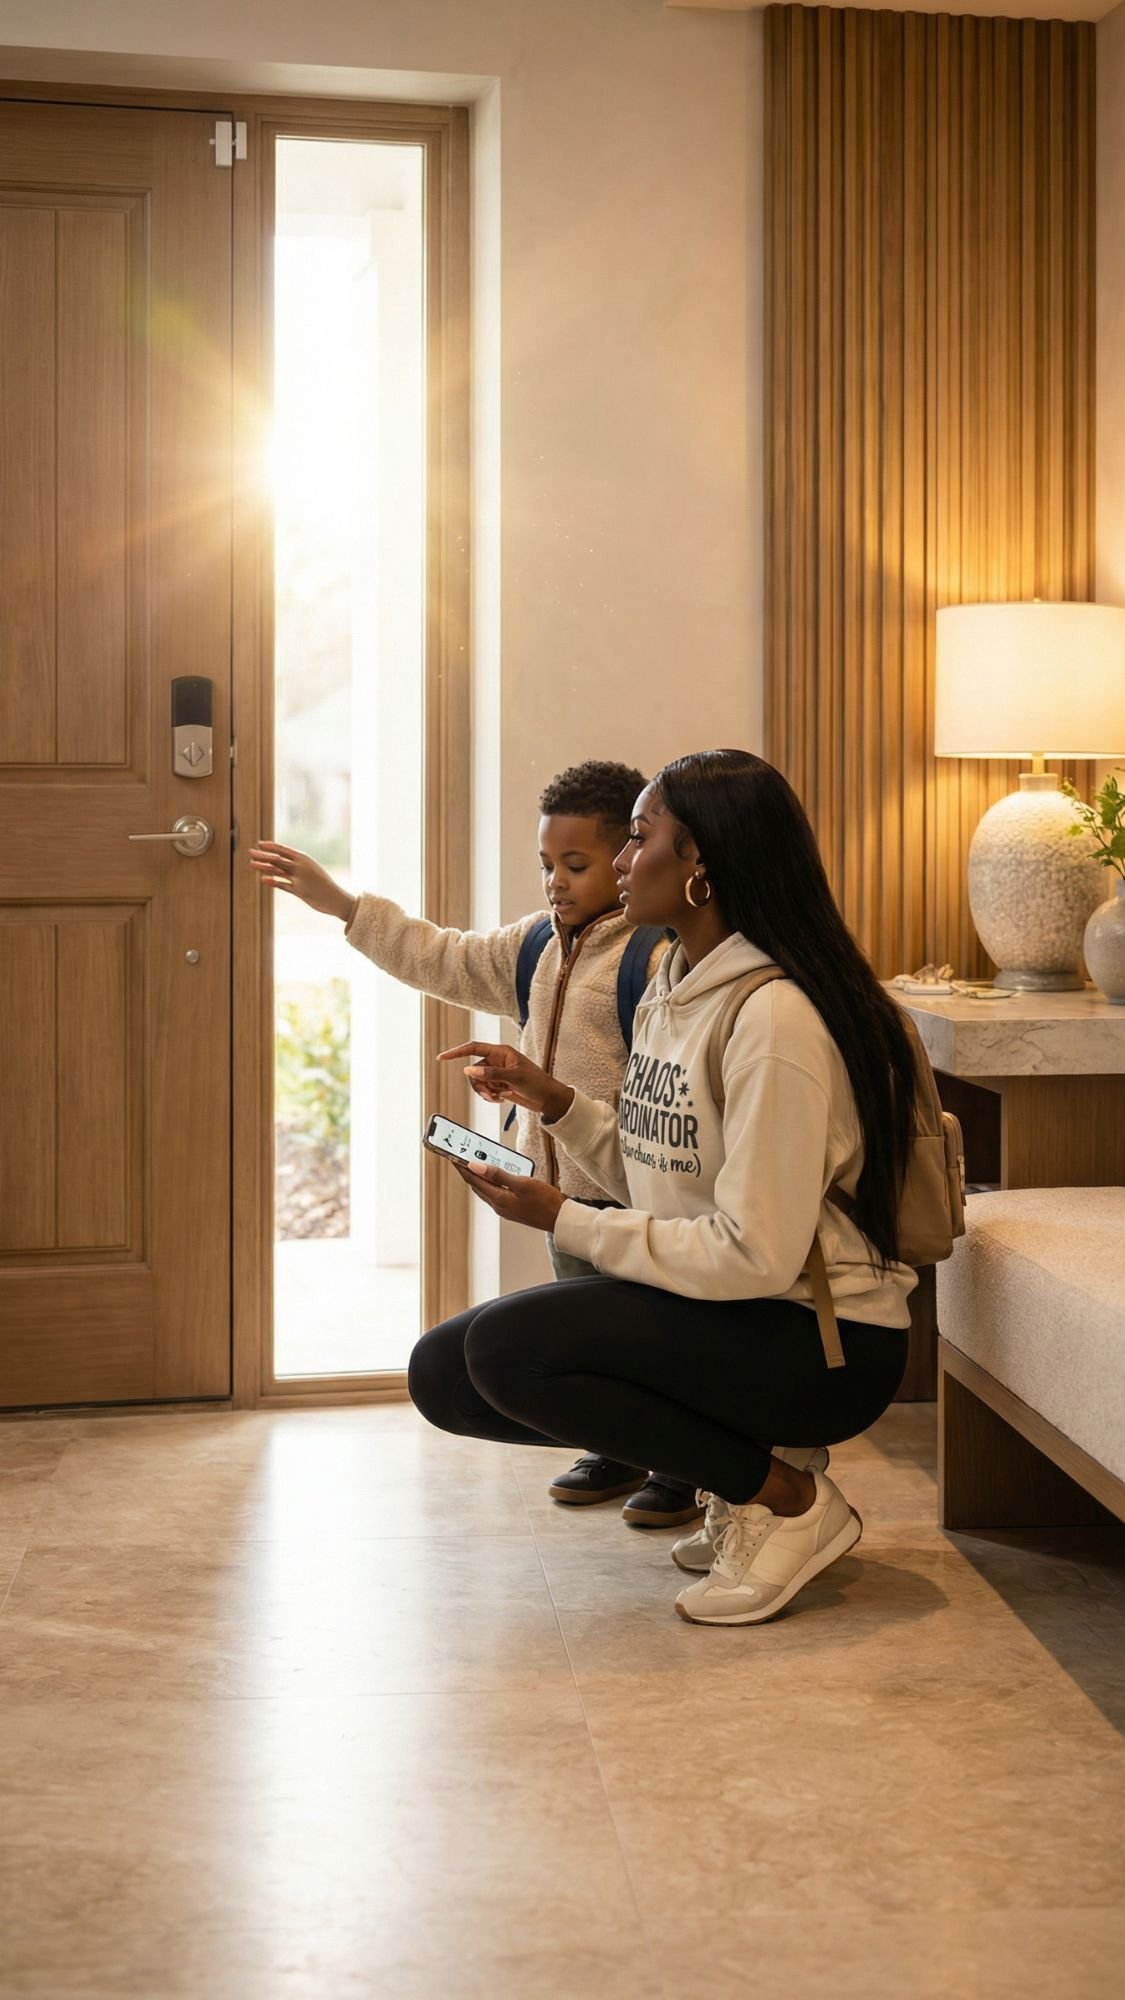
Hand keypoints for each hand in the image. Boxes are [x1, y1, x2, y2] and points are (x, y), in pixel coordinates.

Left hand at [248, 841, 354, 922]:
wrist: (336, 897)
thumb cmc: (322, 883)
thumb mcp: (311, 870)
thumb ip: (297, 866)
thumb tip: (282, 863)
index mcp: (304, 858)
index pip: (283, 850)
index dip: (270, 846)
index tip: (259, 844)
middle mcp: (301, 866)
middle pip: (277, 859)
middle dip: (262, 855)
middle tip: (250, 852)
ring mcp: (299, 879)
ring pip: (277, 870)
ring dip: (262, 867)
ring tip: (250, 864)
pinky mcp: (299, 891)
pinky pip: (283, 885)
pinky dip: (272, 882)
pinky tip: (263, 879)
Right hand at [439, 1041, 574, 1122]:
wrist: (548, 1099)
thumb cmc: (537, 1083)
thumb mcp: (514, 1078)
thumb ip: (490, 1073)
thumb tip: (468, 1069)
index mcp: (501, 1052)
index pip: (473, 1048)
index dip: (456, 1052)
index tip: (441, 1058)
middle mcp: (497, 1060)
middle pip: (473, 1070)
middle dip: (478, 1084)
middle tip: (491, 1094)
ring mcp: (497, 1073)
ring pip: (477, 1082)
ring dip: (484, 1092)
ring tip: (498, 1098)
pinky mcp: (499, 1085)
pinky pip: (484, 1090)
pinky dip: (489, 1096)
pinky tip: (501, 1099)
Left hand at [450, 1158, 565, 1232]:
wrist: (562, 1220)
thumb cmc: (545, 1201)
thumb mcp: (522, 1183)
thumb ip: (498, 1174)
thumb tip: (474, 1166)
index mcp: (498, 1199)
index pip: (473, 1181)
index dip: (462, 1167)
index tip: (452, 1155)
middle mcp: (499, 1206)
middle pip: (478, 1186)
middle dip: (468, 1171)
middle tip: (461, 1156)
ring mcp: (506, 1209)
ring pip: (486, 1190)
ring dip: (480, 1177)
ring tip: (476, 1162)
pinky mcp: (514, 1209)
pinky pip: (496, 1193)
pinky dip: (492, 1183)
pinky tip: (497, 1175)